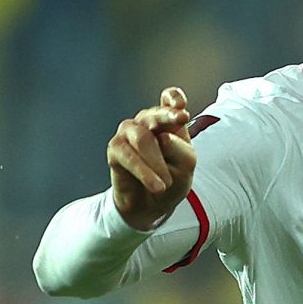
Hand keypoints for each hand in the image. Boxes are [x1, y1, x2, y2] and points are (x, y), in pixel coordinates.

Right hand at [108, 87, 197, 230]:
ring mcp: (129, 132)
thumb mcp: (186, 166)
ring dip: (157, 162)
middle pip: (156, 113)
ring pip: (143, 137)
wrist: (151, 205)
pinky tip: (156, 186)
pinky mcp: (116, 148)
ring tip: (165, 184)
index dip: (174, 98)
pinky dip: (143, 171)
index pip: (170, 98)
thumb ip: (181, 149)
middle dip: (168, 115)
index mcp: (168, 121)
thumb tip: (162, 138)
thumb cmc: (171, 179)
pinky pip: (128, 155)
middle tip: (182, 119)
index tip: (183, 108)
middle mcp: (147, 122)